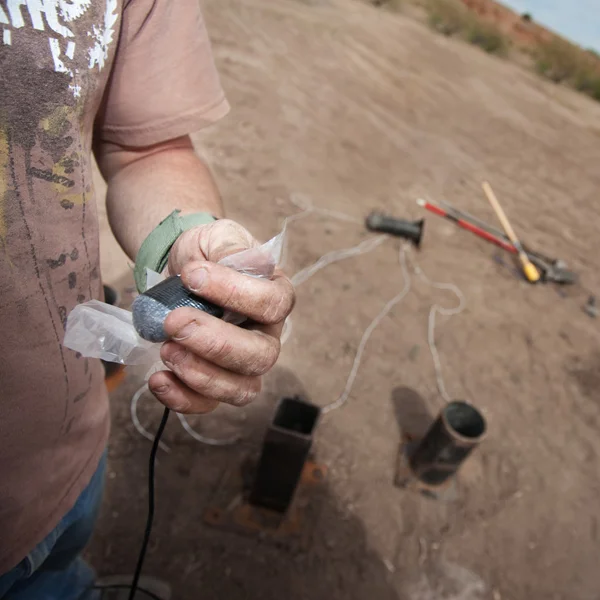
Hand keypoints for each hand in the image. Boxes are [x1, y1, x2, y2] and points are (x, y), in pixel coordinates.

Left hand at [147, 219, 294, 413]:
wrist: (181, 273)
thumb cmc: (207, 255)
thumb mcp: (218, 236)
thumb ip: (231, 246)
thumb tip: (247, 265)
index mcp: (275, 297)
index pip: (272, 304)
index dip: (235, 294)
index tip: (190, 274)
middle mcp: (266, 336)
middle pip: (261, 357)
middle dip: (215, 344)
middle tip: (174, 322)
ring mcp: (243, 365)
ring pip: (241, 389)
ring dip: (201, 375)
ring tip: (165, 349)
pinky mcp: (214, 383)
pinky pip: (208, 404)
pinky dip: (182, 398)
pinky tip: (158, 378)